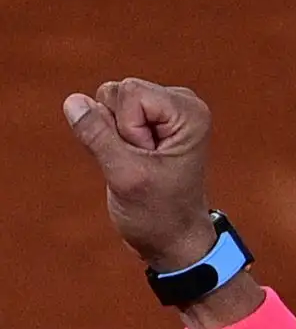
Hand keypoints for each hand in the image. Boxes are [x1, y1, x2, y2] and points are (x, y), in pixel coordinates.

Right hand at [64, 78, 217, 269]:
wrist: (173, 237)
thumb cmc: (159, 213)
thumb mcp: (125, 176)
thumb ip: (97, 136)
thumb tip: (73, 101)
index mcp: (188, 112)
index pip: (129, 91)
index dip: (126, 127)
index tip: (147, 158)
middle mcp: (181, 104)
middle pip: (116, 91)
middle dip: (117, 129)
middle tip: (142, 163)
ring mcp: (164, 110)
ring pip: (107, 100)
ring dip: (112, 136)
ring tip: (139, 163)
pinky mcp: (146, 120)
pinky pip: (106, 113)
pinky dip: (109, 138)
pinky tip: (131, 159)